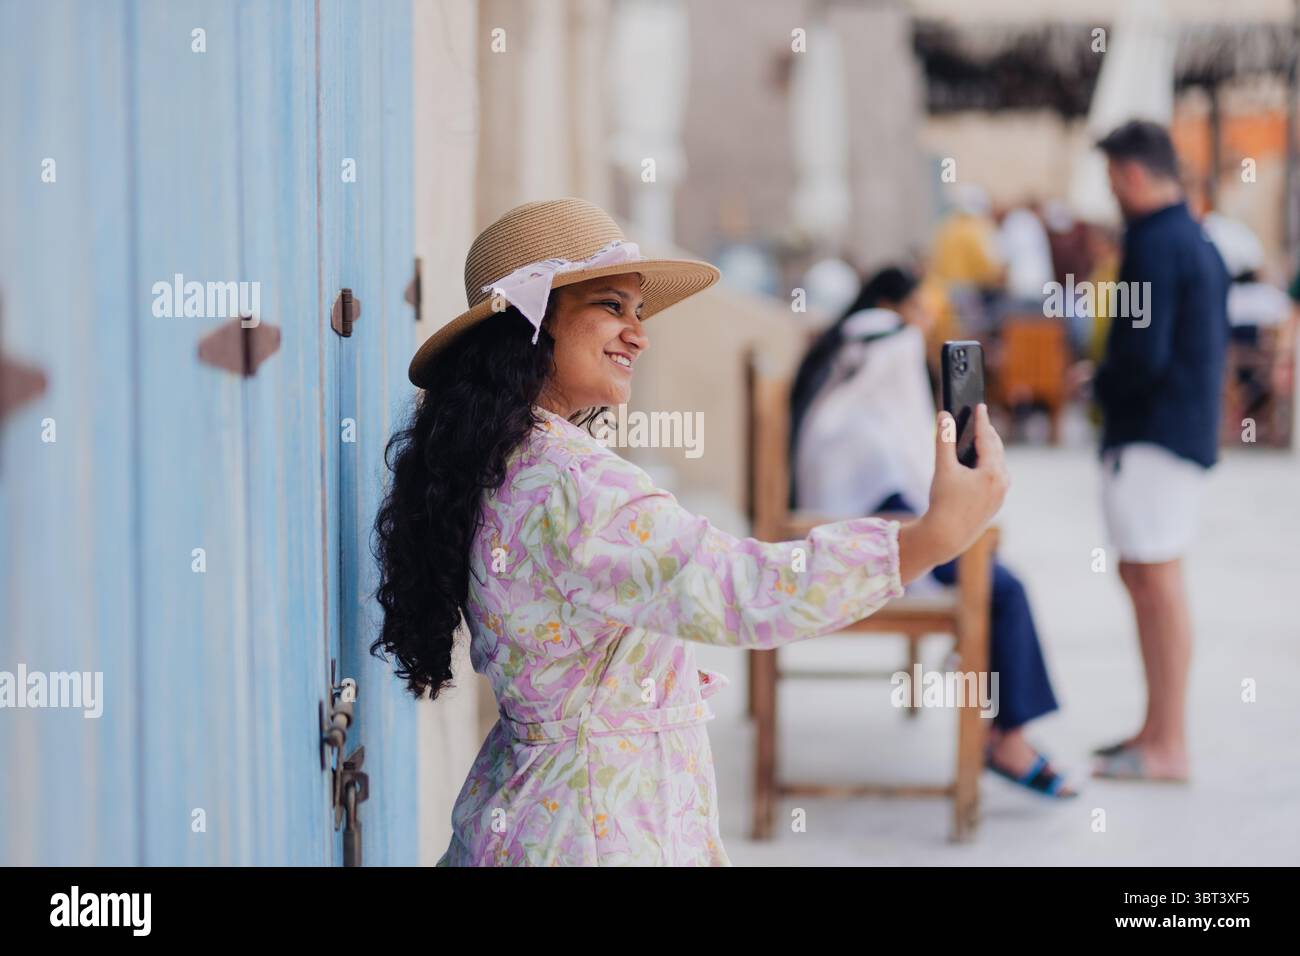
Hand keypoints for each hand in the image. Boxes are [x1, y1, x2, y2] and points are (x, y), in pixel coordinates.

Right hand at [898, 404, 1009, 583]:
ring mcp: (1001, 493)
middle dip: (987, 433)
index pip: (987, 438)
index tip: (980, 405)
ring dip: (989, 449)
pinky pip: (996, 476)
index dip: (981, 420)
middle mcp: (1002, 481)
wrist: (947, 537)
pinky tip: (981, 463)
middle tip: (981, 418)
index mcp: (992, 471)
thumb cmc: (943, 503)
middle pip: (996, 449)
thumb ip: (944, 439)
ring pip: (998, 463)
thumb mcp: (943, 468)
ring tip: (982, 437)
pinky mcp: (996, 502)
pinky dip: (989, 464)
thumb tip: (944, 415)